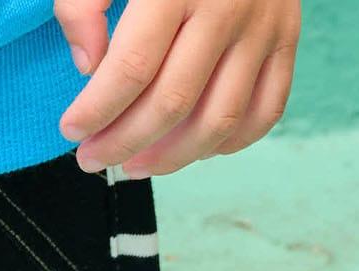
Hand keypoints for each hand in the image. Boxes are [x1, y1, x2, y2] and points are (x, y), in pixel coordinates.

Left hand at [55, 0, 299, 176]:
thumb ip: (84, 3)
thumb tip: (88, 66)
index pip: (132, 68)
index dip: (96, 110)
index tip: (71, 130)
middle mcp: (227, 6)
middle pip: (172, 102)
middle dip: (122, 142)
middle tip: (91, 158)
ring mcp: (264, 25)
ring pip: (219, 120)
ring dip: (170, 158)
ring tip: (133, 166)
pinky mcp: (287, 37)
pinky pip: (265, 110)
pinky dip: (229, 144)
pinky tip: (190, 149)